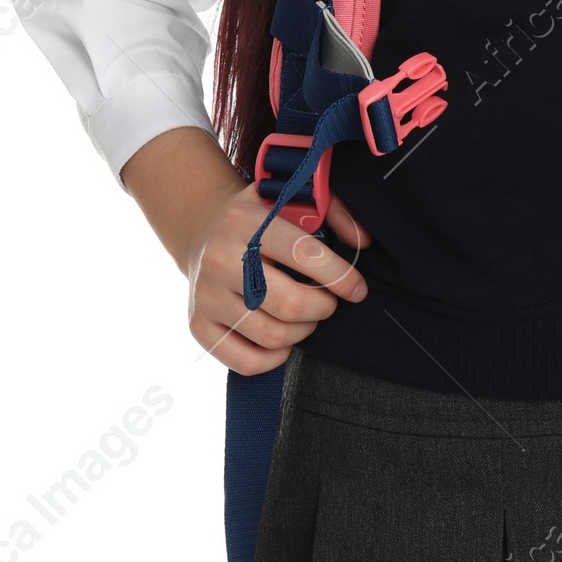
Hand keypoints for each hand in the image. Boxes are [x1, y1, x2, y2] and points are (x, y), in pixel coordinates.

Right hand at [186, 183, 370, 375]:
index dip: (339, 277)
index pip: (303, 254)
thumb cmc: (260, 219)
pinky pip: (246, 363)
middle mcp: (219, 258)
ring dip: (303, 332)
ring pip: (272, 335)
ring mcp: (205, 295)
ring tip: (307, 317)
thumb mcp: (291, 199)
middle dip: (323, 308)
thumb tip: (364, 242)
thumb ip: (332, 210)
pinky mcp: (197, 325)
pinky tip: (283, 339)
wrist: (202, 232)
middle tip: (328, 303)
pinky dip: (275, 358)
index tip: (357, 290)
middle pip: (289, 304)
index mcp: (245, 221)